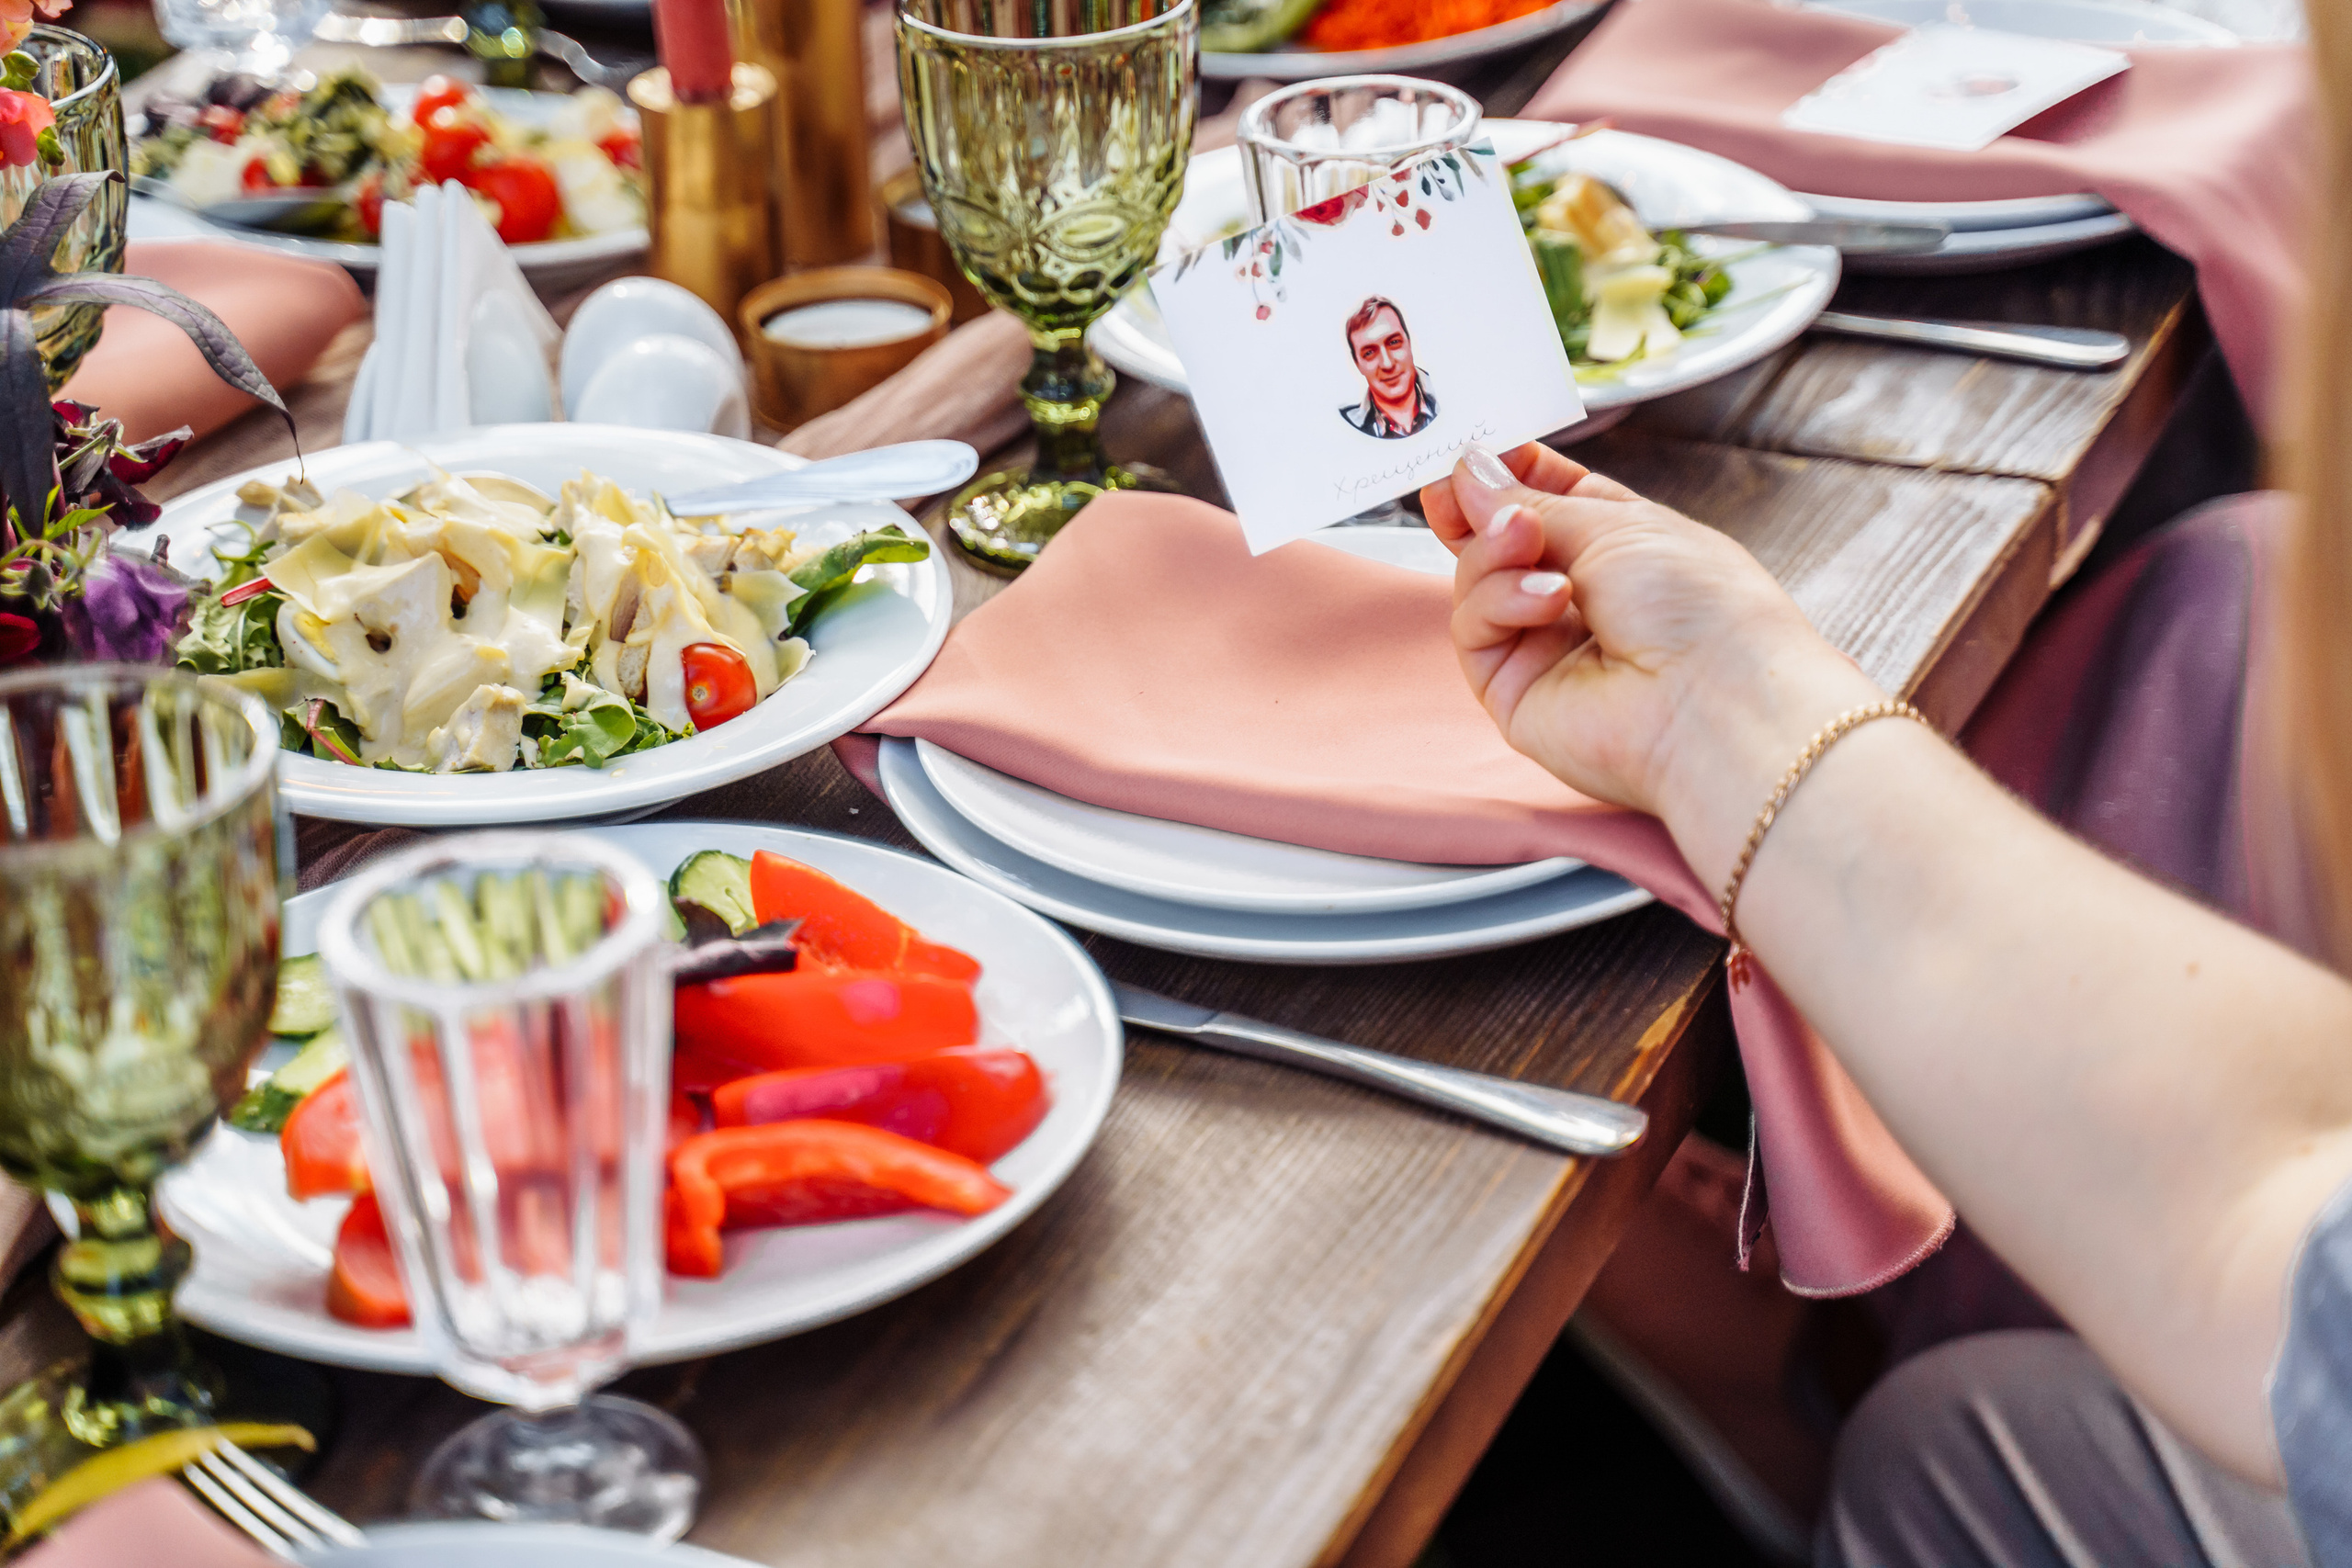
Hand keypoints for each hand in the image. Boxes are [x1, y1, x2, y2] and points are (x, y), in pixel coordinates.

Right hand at [1418, 443, 1882, 885]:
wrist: (1716, 704)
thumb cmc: (1700, 609)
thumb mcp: (1617, 524)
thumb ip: (1531, 500)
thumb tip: (1470, 470)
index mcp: (1620, 545)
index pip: (1546, 498)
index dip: (1508, 472)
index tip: (1478, 449)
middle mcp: (1579, 596)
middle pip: (1499, 541)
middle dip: (1475, 510)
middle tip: (1451, 486)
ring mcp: (1543, 646)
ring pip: (1476, 582)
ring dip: (1492, 550)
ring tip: (1525, 540)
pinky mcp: (1513, 690)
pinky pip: (1475, 629)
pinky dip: (1499, 602)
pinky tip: (1546, 598)